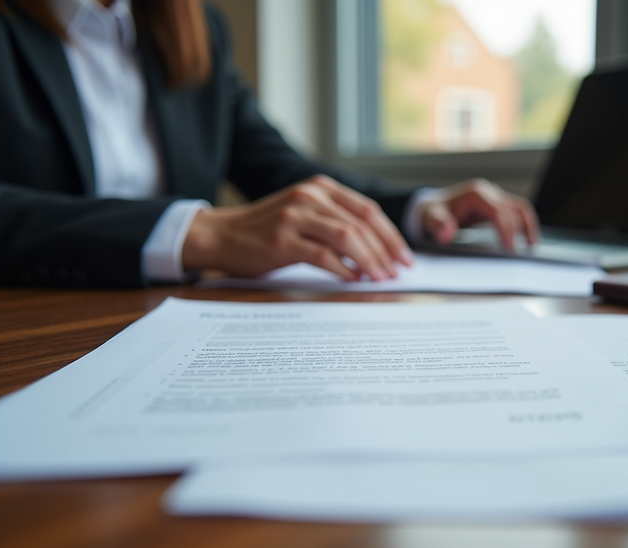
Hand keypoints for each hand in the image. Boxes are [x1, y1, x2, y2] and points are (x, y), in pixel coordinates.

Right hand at [182, 175, 413, 280]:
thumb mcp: (305, 214)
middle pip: (361, 224)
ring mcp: (294, 217)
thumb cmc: (267, 231)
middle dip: (385, 251)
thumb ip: (336, 222)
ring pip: (347, 238)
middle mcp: (310, 197)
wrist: (222, 235)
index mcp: (321, 188)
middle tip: (397, 273)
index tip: (405, 258)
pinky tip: (353, 280)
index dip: (391, 236)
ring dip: (369, 261)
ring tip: (380, 279)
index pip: (368, 210)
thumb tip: (377, 251)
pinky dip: (343, 270)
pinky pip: (322, 256)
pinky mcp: (282, 240)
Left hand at [421, 178, 539, 249]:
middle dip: (521, 230)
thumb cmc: (432, 214)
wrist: (432, 207)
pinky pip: (516, 211)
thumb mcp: (431, 219)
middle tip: (522, 254)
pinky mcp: (496, 204)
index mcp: (476, 194)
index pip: (499, 212)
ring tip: (532, 246)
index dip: (507, 230)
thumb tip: (447, 234)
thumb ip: (438, 226)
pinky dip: (523, 224)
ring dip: (528, 225)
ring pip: (520, 207)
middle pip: (514, 208)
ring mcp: (494, 196)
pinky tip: (526, 240)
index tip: (510, 249)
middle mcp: (488, 192)